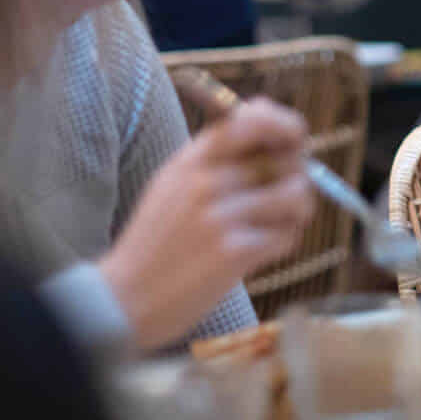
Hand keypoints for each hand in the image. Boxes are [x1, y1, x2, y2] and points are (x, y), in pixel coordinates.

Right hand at [100, 98, 314, 349]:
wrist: (123, 301)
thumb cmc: (156, 244)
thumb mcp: (173, 184)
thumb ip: (216, 153)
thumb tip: (271, 118)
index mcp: (190, 160)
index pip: (254, 119)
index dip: (286, 126)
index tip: (294, 142)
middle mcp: (204, 181)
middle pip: (287, 158)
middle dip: (297, 177)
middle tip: (286, 197)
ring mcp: (219, 216)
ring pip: (296, 195)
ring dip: (297, 212)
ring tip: (278, 225)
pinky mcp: (233, 252)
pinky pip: (287, 235)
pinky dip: (283, 243)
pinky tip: (260, 252)